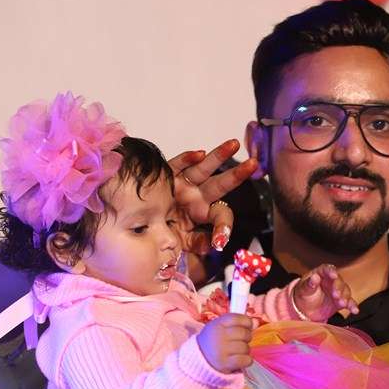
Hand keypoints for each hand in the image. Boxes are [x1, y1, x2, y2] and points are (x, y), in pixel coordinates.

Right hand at [168, 140, 258, 254]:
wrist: (135, 225)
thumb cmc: (158, 233)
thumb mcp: (179, 243)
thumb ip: (196, 243)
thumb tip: (212, 244)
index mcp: (202, 213)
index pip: (220, 215)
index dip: (223, 227)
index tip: (220, 241)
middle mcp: (195, 196)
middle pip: (220, 185)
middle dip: (236, 175)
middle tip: (253, 164)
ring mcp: (182, 184)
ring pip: (203, 169)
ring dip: (218, 155)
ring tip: (233, 144)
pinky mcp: (165, 176)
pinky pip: (177, 165)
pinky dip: (187, 159)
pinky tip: (198, 154)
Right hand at [197, 313, 252, 373]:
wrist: (199, 359)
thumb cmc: (214, 341)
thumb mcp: (221, 327)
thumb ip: (238, 323)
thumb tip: (256, 322)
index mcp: (217, 324)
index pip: (238, 318)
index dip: (246, 322)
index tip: (246, 326)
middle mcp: (219, 336)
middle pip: (244, 333)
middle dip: (247, 337)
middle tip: (240, 341)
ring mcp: (221, 351)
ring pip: (246, 347)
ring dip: (245, 350)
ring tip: (237, 351)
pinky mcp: (225, 364)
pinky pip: (246, 360)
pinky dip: (246, 360)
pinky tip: (239, 359)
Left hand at [293, 264, 359, 321]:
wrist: (305, 309)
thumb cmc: (303, 295)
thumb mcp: (303, 289)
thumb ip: (309, 284)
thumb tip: (314, 277)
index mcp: (321, 274)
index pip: (327, 269)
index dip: (331, 271)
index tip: (333, 275)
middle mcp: (331, 281)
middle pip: (338, 281)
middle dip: (338, 287)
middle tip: (336, 294)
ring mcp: (337, 291)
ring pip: (345, 291)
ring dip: (345, 297)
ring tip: (342, 303)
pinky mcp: (341, 301)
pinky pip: (349, 302)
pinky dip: (352, 306)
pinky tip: (355, 310)